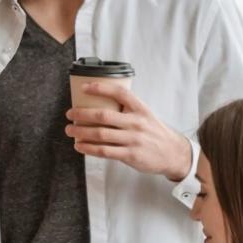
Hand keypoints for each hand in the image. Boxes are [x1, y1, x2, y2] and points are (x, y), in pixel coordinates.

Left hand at [67, 82, 192, 180]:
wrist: (173, 153)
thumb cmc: (153, 132)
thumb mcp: (145, 115)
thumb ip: (126, 110)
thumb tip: (98, 103)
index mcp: (140, 108)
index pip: (119, 93)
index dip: (100, 88)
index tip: (83, 87)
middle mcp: (136, 122)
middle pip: (103, 115)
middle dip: (82, 114)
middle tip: (69, 114)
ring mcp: (133, 139)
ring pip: (100, 134)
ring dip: (81, 132)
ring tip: (69, 130)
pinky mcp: (130, 155)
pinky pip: (104, 151)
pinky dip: (88, 148)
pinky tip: (79, 146)